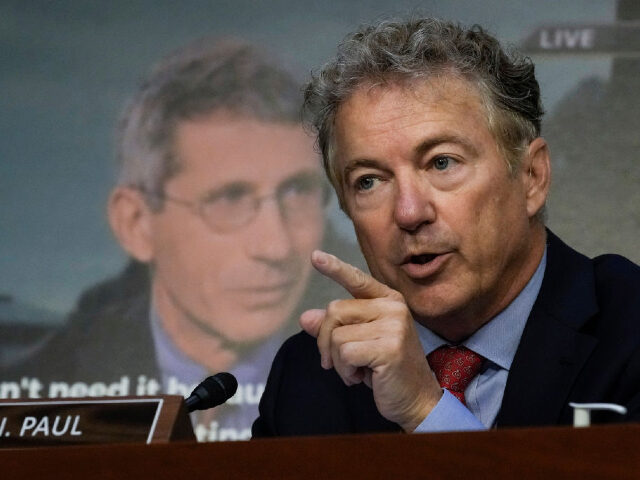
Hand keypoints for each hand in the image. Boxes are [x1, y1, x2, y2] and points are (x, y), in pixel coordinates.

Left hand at [300, 250, 442, 431]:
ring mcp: (393, 325)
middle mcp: (393, 307)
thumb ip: (334, 327)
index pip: (356, 279)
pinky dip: (344, 371)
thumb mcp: (358, 343)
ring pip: (336, 335)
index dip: (334, 268)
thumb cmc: (385, 369)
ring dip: (337, 361)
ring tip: (358, 370)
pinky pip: (344, 353)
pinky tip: (362, 378)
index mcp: (388, 300)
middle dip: (325, 341)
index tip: (314, 256)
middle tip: (338, 362)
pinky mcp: (389, 347)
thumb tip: (305, 317)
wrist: (416, 399)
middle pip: (334, 311)